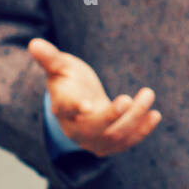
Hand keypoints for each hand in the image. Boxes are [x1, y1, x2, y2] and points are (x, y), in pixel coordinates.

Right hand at [28, 38, 160, 157]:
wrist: (78, 104)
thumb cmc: (69, 81)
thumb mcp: (60, 67)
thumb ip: (50, 57)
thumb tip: (34, 43)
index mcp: (62, 107)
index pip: (67, 109)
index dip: (76, 107)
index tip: (87, 105)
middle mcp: (75, 128)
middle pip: (95, 128)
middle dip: (115, 114)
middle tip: (132, 96)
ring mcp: (92, 140)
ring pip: (114, 137)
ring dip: (135, 118)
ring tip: (148, 94)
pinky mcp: (108, 144)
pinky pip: (126, 143)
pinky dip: (142, 131)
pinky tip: (155, 115)